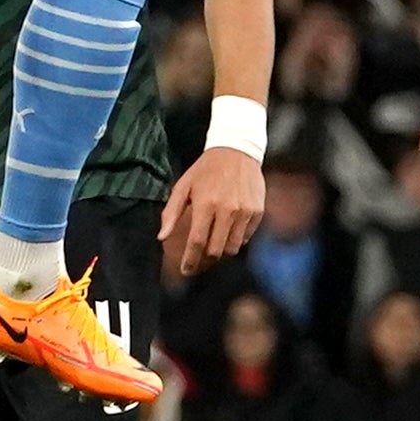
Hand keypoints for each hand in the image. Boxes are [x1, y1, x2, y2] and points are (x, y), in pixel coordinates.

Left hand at [159, 143, 264, 269]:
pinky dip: (235, 239)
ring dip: (221, 251)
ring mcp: (245, 211)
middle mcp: (227, 210)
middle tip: (198, 259)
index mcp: (206, 204)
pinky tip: (228, 230)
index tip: (185, 270)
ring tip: (213, 243)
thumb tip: (161, 238)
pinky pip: (245, 238)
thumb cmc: (206, 169)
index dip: (190, 261)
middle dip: (205, 259)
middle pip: (215, 251)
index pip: (197, 242)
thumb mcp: (184, 186)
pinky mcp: (257, 211)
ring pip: (232, 248)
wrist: (237, 150)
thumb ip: (171, 213)